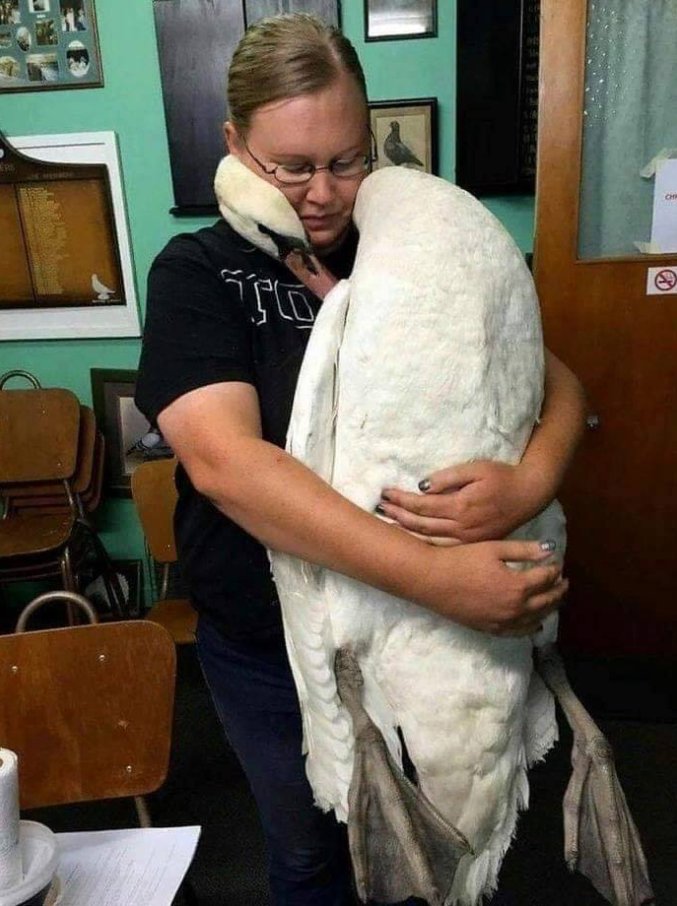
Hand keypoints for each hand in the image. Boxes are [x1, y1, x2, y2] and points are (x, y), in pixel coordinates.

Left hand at [378, 460, 545, 543]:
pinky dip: (424, 545)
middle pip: (420, 525)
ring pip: (429, 540)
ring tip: (387, 526)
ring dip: (406, 533)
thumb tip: (422, 487)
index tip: (385, 493)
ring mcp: (467, 539)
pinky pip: (443, 548)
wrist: (530, 495)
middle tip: (379, 510)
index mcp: (460, 506)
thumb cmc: (502, 477)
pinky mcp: (473, 544)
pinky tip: (412, 541)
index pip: (421, 505)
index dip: (401, 500)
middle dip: (397, 517)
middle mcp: (461, 527)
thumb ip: (448, 477)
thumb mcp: (476, 469)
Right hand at [419, 539, 566, 635]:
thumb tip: (550, 550)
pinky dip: (531, 627)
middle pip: (547, 602)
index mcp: (518, 586)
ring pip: (536, 619)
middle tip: (564, 582)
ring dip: (549, 608)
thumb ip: (524, 550)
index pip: (546, 578)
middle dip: (558, 590)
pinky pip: (518, 632)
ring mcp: (503, 622)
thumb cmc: (462, 559)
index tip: (557, 563)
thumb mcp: (494, 549)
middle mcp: (515, 609)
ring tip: (554, 599)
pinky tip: (535, 623)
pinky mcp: (491, 629)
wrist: (432, 580)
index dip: (554, 569)